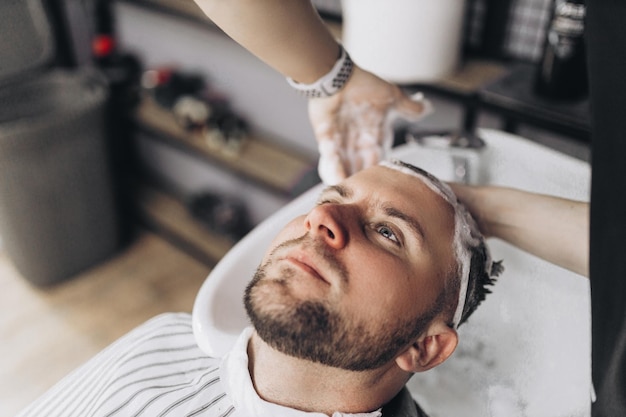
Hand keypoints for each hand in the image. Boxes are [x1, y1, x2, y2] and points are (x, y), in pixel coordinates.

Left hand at [308, 65, 431, 183]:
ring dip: (349, 177)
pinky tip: (337, 181)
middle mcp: (357, 139)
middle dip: (365, 177)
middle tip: (368, 194)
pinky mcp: (326, 138)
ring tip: (352, 193)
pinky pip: (331, 157)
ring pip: (347, 164)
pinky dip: (334, 168)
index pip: (378, 155)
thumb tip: (428, 108)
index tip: (385, 183)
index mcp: (373, 132)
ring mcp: (341, 140)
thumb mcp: (391, 96)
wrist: (338, 75)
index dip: (380, 167)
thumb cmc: (363, 84)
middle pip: (362, 163)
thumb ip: (409, 106)